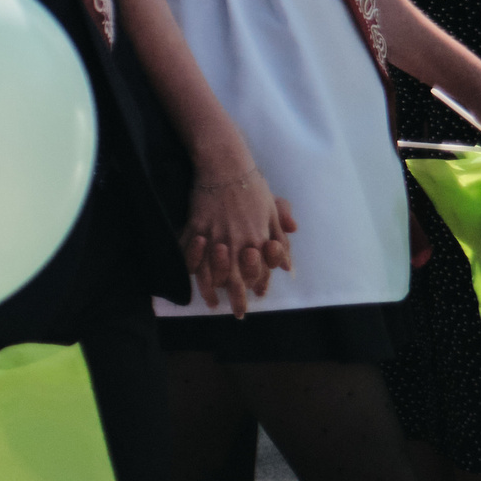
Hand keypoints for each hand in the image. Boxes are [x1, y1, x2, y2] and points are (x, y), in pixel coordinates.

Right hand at [181, 164, 294, 313]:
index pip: (260, 270)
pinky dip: (192, 269)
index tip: (257, 297)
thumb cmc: (253, 186)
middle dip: (238, 299)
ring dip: (212, 290)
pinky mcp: (196, 227)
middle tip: (238, 314)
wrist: (224, 166)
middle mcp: (237, 241)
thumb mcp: (273, 210)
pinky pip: (192, 254)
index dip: (259, 286)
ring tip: (213, 303)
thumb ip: (280, 238)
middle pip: (237, 278)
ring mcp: (215, 235)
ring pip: (212, 271)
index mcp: (258, 238)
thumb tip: (288, 266)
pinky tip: (192, 280)